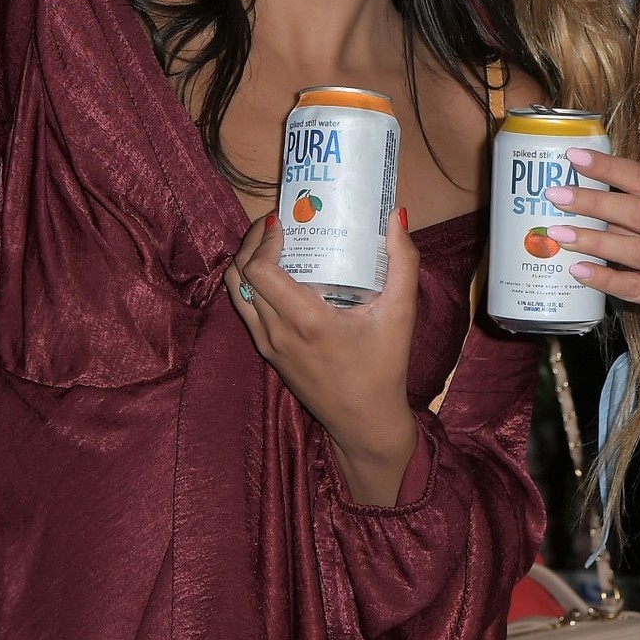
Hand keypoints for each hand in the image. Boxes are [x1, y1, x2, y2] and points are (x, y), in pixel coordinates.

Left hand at [223, 210, 420, 503]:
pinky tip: (275, 274)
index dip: (264, 239)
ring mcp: (268, 345)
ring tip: (272, 243)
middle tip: (277, 223)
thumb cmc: (384, 368)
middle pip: (242, 274)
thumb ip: (403, 263)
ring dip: (247, 262)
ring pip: (236, 292)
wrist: (364, 422)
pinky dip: (250, 285)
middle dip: (254, 242)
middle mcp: (277, 333)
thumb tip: (397, 217)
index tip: (283, 221)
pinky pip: (246, 311)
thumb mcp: (401, 314)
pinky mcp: (268, 354)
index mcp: (305, 321)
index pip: (259, 270)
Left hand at [542, 147, 639, 343]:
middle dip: (593, 202)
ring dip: (592, 240)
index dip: (609, 167)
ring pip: (634, 250)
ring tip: (558, 233)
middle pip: (638, 213)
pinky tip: (578, 269)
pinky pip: (634, 287)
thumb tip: (580, 189)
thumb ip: (636, 206)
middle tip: (556, 195)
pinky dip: (604, 277)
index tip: (574, 156)